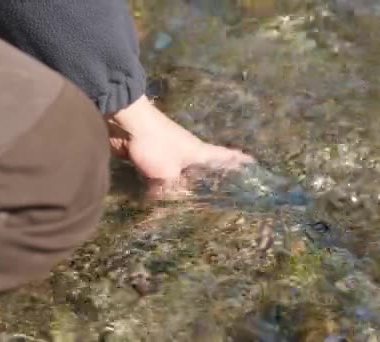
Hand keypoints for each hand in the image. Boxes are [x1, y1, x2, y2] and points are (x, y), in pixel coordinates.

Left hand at [105, 95, 253, 197]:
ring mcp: (168, 153)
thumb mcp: (167, 173)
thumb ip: (171, 189)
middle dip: (210, 179)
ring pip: (179, 174)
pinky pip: (159, 176)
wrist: (127, 124)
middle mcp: (187, 152)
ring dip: (181, 186)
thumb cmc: (156, 145)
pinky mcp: (151, 156)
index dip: (238, 160)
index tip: (252, 162)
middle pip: (202, 168)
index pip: (224, 156)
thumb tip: (168, 198)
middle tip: (221, 193)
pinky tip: (157, 196)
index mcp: (198, 152)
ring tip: (187, 201)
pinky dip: (160, 185)